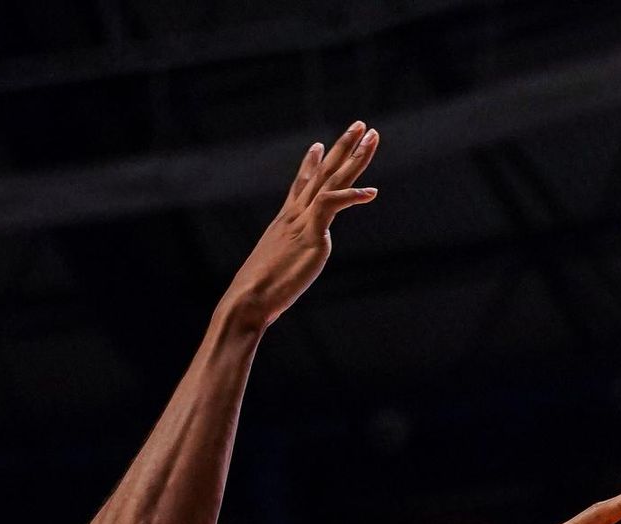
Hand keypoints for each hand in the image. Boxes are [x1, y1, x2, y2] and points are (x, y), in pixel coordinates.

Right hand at [223, 124, 378, 332]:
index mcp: (285, 222)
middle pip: (322, 173)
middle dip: (342, 148)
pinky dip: (352, 196)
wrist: (248, 300)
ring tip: (372, 136)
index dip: (310, 164)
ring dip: (354, 157)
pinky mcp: (311, 234)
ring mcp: (302, 222)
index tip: (319, 145)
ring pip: (331, 179)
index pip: (299, 186)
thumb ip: (282, 265)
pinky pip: (333, 204)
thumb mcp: (272, 273)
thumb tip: (278, 277)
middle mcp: (294, 215)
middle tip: (359, 125)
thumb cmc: (257, 296)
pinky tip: (372, 192)